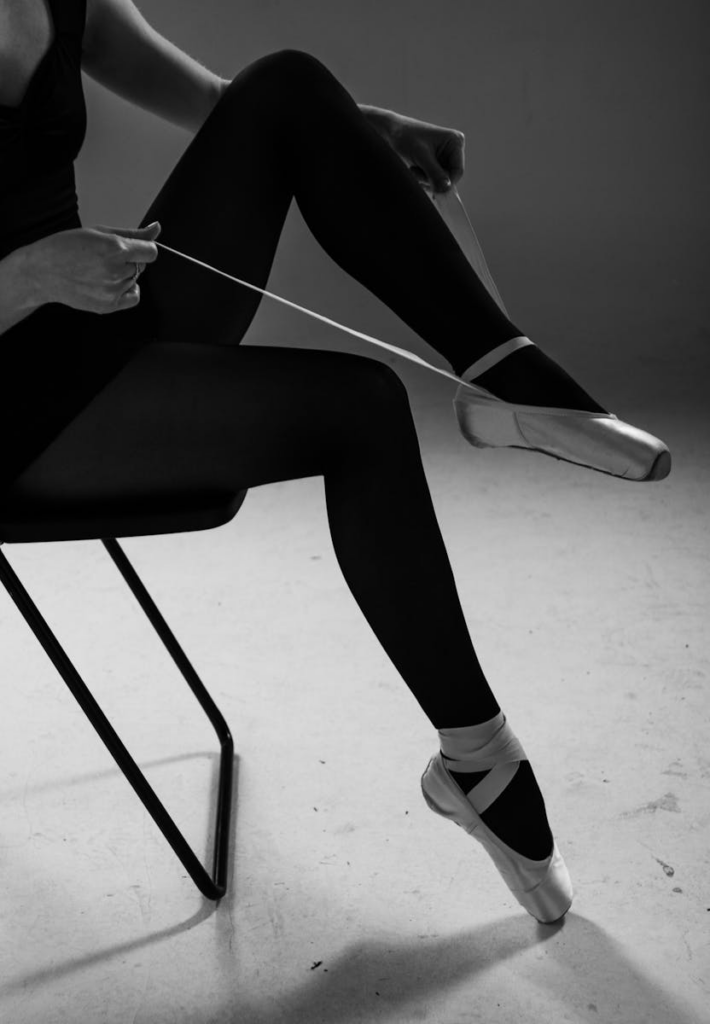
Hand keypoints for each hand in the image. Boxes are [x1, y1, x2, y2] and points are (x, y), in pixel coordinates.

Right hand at [24, 221, 160, 313]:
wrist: (43, 272)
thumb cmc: (67, 247)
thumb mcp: (99, 232)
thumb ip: (133, 233)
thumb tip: (156, 229)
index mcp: (116, 248)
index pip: (151, 252)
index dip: (143, 248)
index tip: (134, 248)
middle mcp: (117, 270)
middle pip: (141, 266)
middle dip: (129, 260)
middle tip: (104, 258)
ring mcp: (113, 290)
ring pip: (135, 280)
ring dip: (124, 275)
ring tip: (99, 270)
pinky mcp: (109, 305)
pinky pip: (134, 297)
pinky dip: (127, 291)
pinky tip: (111, 284)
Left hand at [387, 112, 464, 193]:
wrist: (391, 132)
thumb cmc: (405, 137)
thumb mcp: (421, 156)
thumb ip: (435, 173)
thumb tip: (446, 189)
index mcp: (455, 142)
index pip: (458, 171)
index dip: (446, 182)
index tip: (431, 187)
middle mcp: (453, 149)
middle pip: (449, 178)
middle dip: (432, 180)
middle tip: (415, 172)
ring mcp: (444, 157)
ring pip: (440, 181)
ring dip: (426, 180)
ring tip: (413, 169)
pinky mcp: (436, 163)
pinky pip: (434, 180)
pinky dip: (423, 180)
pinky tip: (414, 171)